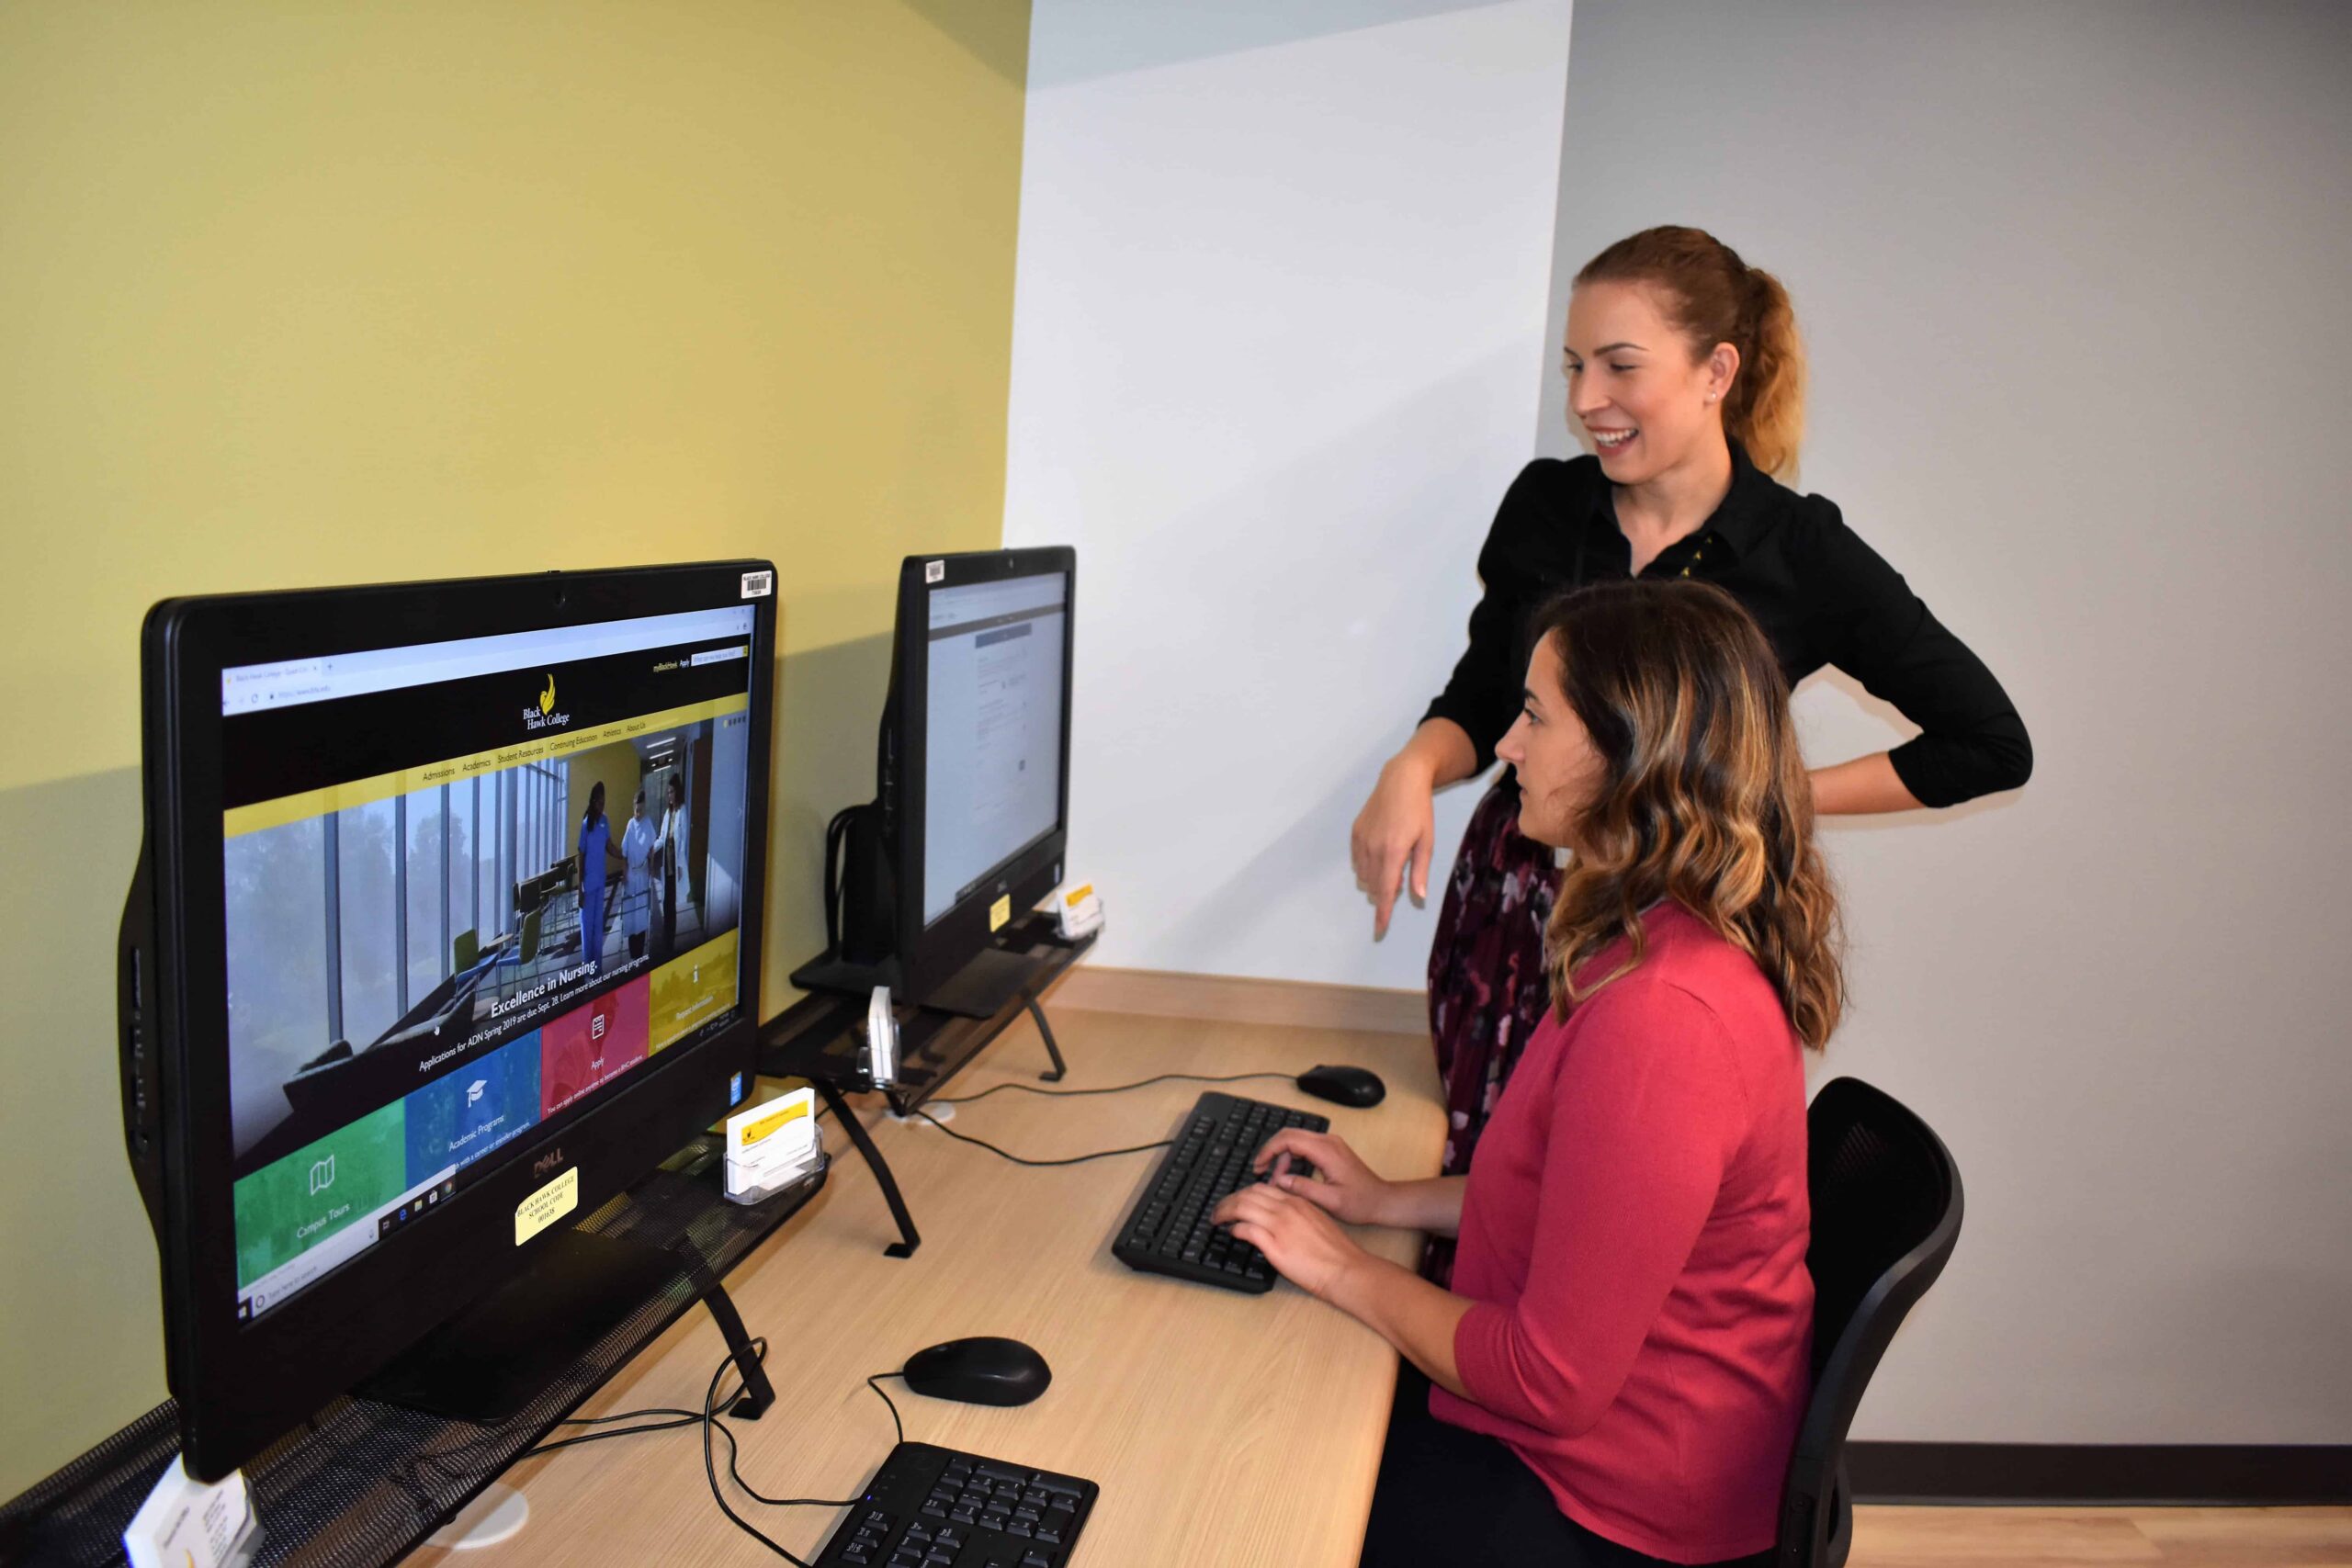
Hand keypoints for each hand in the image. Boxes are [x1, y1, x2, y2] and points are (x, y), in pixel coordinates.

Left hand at [1211, 1182, 1370, 1300]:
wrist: (1345, 1268)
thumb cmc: (1336, 1252)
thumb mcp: (1317, 1222)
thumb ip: (1297, 1215)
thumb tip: (1278, 1219)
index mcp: (1298, 1202)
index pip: (1262, 1189)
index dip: (1243, 1193)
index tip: (1236, 1201)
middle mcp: (1287, 1209)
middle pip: (1248, 1194)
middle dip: (1229, 1200)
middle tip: (1219, 1209)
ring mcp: (1280, 1226)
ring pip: (1243, 1207)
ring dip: (1225, 1211)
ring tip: (1217, 1218)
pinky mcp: (1275, 1246)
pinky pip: (1247, 1230)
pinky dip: (1235, 1228)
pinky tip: (1232, 1232)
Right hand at [1252, 1129, 1392, 1226]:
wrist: (1382, 1201)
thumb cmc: (1361, 1203)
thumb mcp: (1330, 1201)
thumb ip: (1303, 1189)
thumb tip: (1280, 1181)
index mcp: (1326, 1151)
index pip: (1289, 1139)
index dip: (1269, 1150)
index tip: (1258, 1166)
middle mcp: (1328, 1142)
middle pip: (1290, 1136)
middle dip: (1272, 1152)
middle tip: (1260, 1171)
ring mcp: (1330, 1145)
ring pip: (1296, 1142)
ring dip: (1282, 1158)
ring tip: (1275, 1181)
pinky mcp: (1331, 1151)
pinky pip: (1305, 1148)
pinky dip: (1293, 1159)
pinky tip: (1289, 1177)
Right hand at [1351, 757, 1435, 938]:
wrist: (1401, 780)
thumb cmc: (1420, 810)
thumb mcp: (1427, 841)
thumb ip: (1420, 871)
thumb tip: (1418, 897)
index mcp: (1394, 852)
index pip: (1385, 891)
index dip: (1382, 913)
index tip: (1379, 930)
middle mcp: (1373, 848)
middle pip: (1373, 886)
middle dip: (1384, 892)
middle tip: (1402, 878)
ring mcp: (1361, 840)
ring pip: (1363, 876)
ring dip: (1376, 880)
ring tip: (1393, 865)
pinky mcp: (1355, 832)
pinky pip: (1357, 861)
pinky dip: (1367, 867)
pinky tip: (1380, 855)